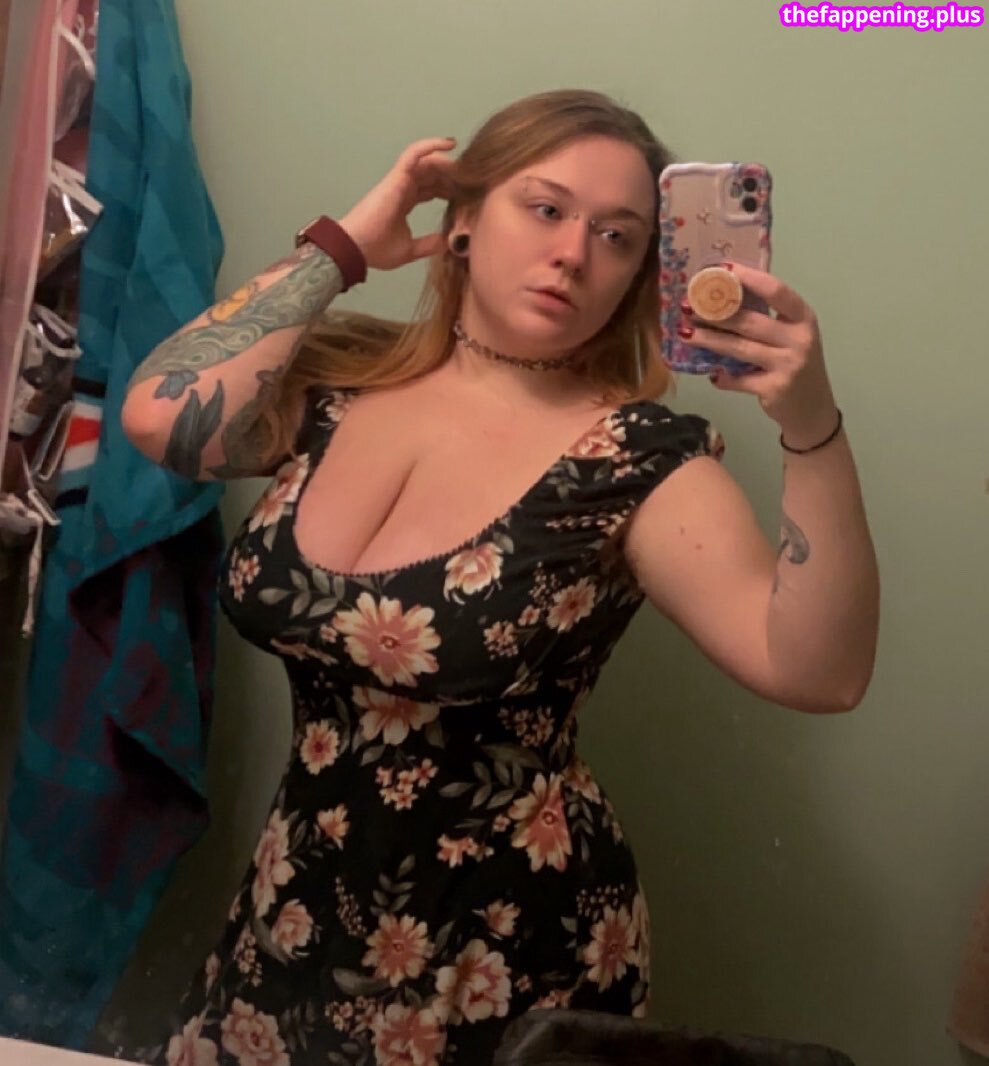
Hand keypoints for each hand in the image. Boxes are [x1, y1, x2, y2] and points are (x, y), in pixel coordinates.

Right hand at [337, 137, 458, 271]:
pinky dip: (431, 145)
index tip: (468, 194)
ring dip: (447, 162)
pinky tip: (450, 143)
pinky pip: (415, 153)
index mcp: (404, 203)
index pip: (431, 189)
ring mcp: (399, 180)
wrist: (357, 249)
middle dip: (453, 176)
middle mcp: (403, 188)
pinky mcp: (397, 177)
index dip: (449, 189)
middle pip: (433, 174)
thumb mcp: (410, 250)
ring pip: (427, 162)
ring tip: (466, 166)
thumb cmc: (377, 250)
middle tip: (473, 179)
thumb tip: (448, 243)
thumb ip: (428, 244)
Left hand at [679, 261, 838, 444]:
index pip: (776, 291)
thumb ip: (767, 319)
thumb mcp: (791, 336)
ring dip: (710, 340)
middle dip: (716, 313)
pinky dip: (722, 377)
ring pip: (740, 348)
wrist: (813, 408)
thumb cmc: (795, 364)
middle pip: (750, 321)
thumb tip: (722, 298)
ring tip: (685, 332)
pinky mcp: (774, 388)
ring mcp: (787, 364)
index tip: (722, 268)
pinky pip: (739, 380)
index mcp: (803, 318)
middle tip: (688, 306)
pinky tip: (711, 374)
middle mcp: (799, 338)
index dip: (749, 278)